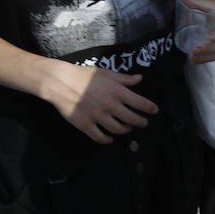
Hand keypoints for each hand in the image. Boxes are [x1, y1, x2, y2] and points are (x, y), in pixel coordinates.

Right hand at [40, 60, 157, 143]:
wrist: (60, 82)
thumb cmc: (83, 75)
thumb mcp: (105, 73)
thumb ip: (124, 78)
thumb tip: (140, 79)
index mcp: (117, 92)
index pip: (140, 103)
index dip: (150, 108)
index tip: (154, 111)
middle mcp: (110, 106)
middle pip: (132, 119)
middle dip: (141, 122)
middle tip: (143, 123)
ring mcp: (98, 117)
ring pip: (118, 130)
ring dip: (125, 130)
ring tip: (128, 128)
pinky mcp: (86, 125)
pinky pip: (100, 137)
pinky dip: (107, 140)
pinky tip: (110, 138)